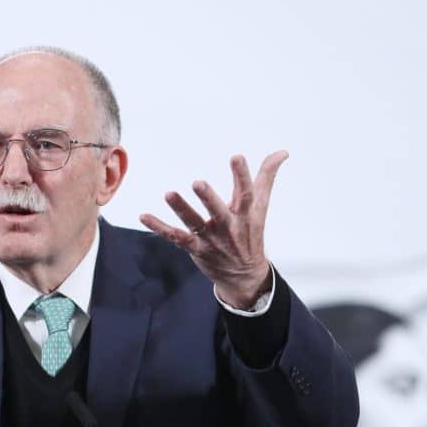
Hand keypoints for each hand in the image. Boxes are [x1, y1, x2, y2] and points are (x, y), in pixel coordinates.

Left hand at [139, 151, 288, 308]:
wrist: (244, 275)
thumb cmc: (250, 233)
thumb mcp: (260, 206)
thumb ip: (267, 177)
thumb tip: (282, 152)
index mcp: (246, 215)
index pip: (246, 193)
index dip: (242, 175)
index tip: (237, 157)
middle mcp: (228, 227)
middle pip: (218, 212)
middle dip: (208, 198)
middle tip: (198, 182)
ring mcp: (210, 239)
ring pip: (194, 224)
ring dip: (181, 209)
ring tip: (169, 193)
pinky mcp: (195, 248)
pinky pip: (174, 237)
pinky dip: (159, 227)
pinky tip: (143, 215)